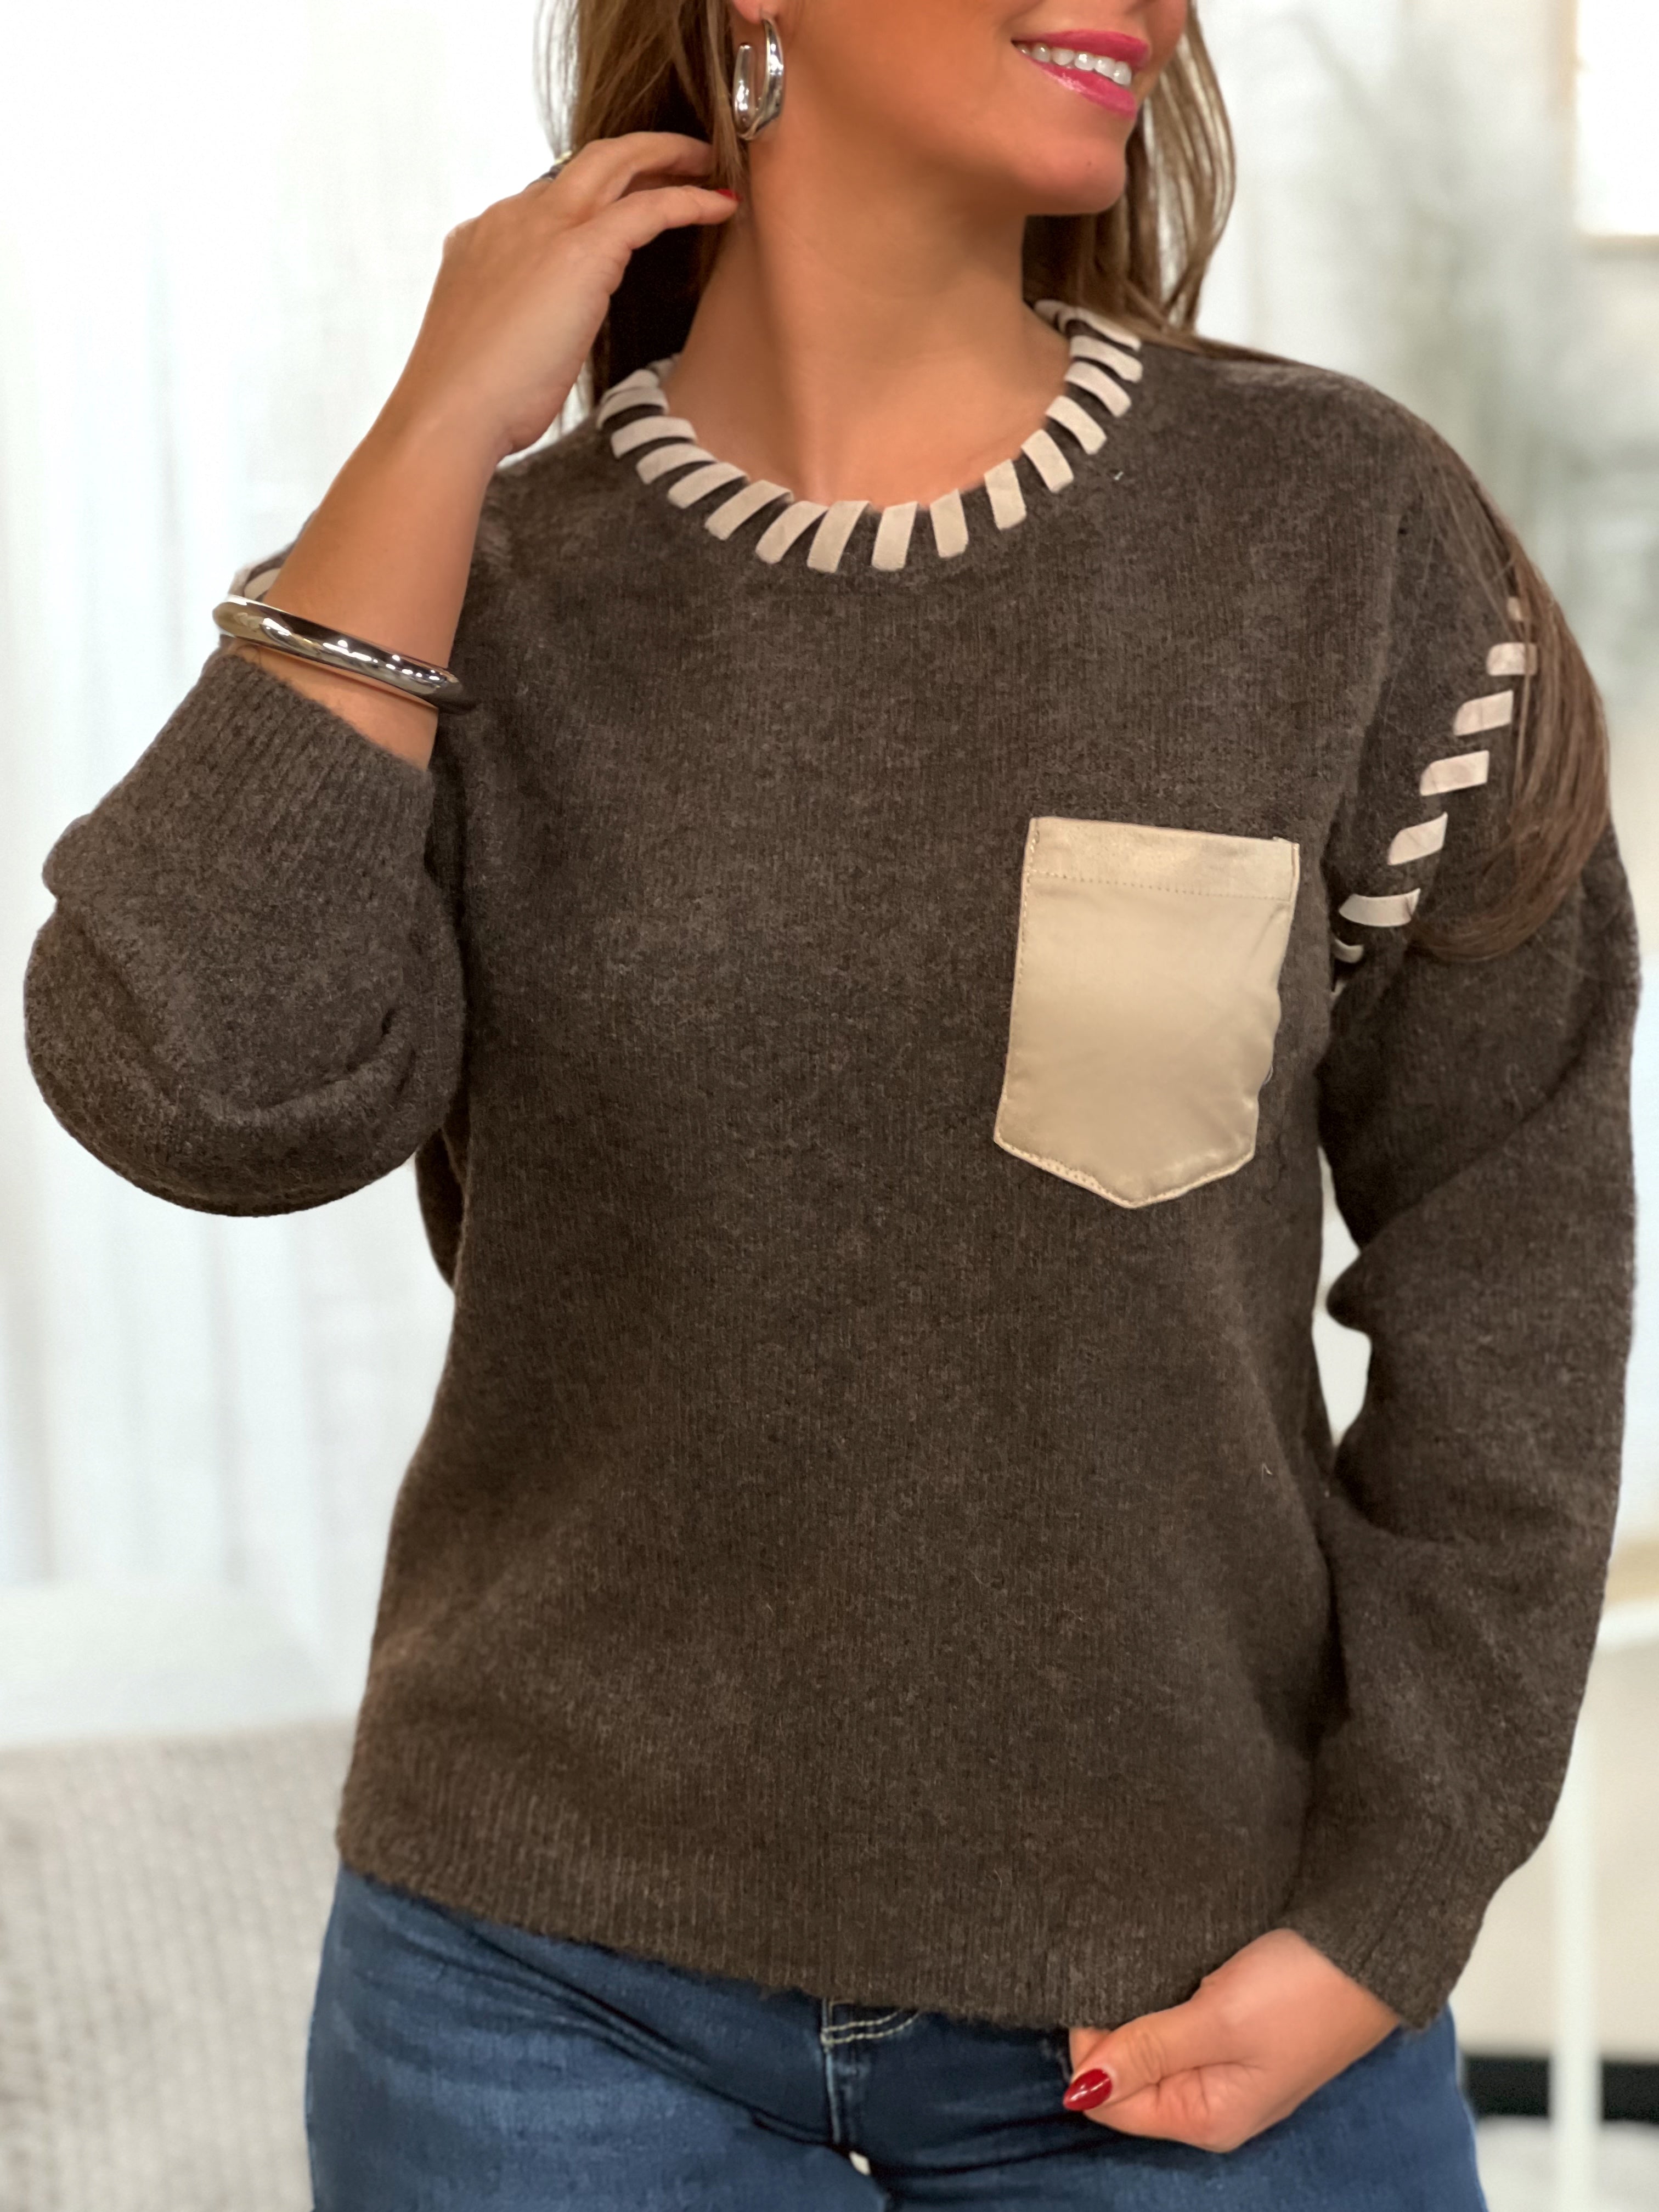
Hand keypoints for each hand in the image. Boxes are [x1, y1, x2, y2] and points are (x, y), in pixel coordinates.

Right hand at [383, 132, 737, 467]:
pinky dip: (688, 199)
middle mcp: (510, 217)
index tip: (630, 198)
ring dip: (668, 157)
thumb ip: (515, 319)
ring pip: (615, 163)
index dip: (596, 194)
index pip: (548, 197)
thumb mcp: (489, 343)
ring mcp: (542, 227)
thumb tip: (544, 335)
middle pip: (585, 162)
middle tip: (685, 157)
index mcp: (482, 238)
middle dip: (640, 152)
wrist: (450, 411)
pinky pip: (648, 208)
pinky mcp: (579, 252)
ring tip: (709, 165)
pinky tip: (721, 205)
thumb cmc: (470, 402)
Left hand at [1061, 1928, 1400, 2151]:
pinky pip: (1176, 2022)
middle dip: (1114, 2030)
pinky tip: (1168, 1970)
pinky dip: (1163, 1998)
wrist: (1369, 1947)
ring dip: (1139, 2010)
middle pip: (1127, 2075)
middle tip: (1122, 1974)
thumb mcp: (1218, 2022)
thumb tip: (1080, 2089)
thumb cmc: (1305, 1991)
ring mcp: (1225, 2063)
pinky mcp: (1235, 2027)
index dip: (1092, 2048)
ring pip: (1149, 2044)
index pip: (1110, 2102)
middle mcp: (1212, 2100)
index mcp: (1207, 2118)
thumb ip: (1148, 2051)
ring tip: (1147, 1968)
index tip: (1099, 1994)